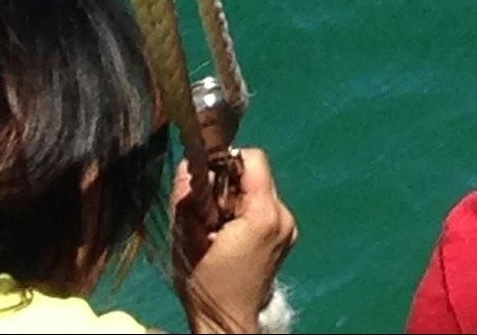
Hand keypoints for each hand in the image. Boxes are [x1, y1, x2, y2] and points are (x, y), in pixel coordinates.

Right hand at [173, 148, 294, 334]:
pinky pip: (266, 209)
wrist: (227, 323)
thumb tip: (188, 163)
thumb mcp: (186, 238)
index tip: (206, 180)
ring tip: (218, 227)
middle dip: (229, 184)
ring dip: (237, 200)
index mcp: (263, 214)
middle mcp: (284, 215)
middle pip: (257, 176)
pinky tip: (231, 235)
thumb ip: (188, 197)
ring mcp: (289, 227)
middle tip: (208, 210)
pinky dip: (247, 213)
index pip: (253, 159)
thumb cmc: (205, 284)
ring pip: (261, 192)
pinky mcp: (288, 236)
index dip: (226, 162)